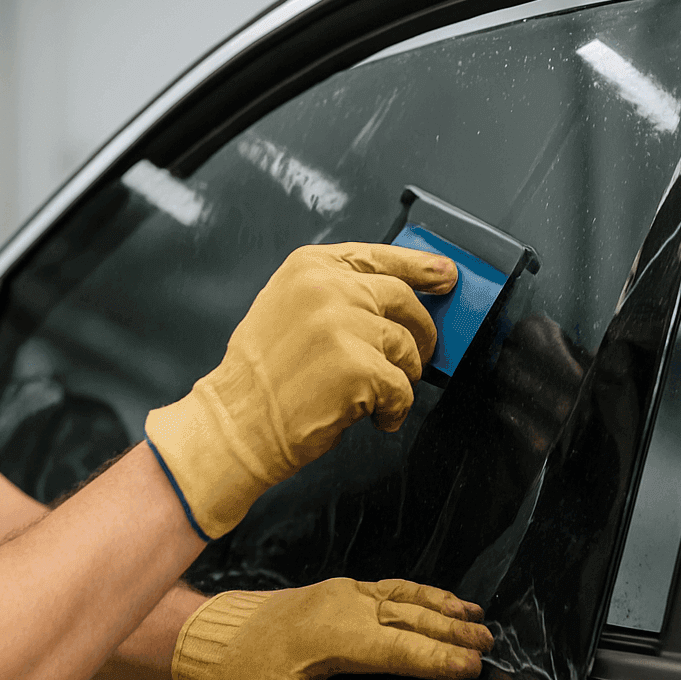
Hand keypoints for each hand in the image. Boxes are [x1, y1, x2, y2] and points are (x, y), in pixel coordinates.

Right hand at [146, 243, 456, 538]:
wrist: (236, 424)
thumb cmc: (261, 378)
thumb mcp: (288, 309)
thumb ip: (338, 294)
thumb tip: (397, 300)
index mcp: (309, 268)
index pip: (379, 256)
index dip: (419, 266)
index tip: (444, 274)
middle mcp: (327, 288)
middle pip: (404, 300)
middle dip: (421, 332)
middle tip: (420, 355)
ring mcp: (343, 326)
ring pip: (407, 347)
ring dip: (400, 377)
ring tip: (372, 395)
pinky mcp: (359, 367)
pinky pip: (402, 387)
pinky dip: (394, 408)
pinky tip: (371, 414)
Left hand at [170, 578, 491, 679]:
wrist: (214, 640)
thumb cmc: (243, 678)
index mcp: (334, 634)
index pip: (399, 648)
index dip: (437, 658)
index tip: (471, 667)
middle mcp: (343, 606)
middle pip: (410, 617)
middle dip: (451, 631)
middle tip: (487, 645)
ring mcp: (340, 594)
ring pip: (403, 597)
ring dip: (441, 607)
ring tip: (474, 618)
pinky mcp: (336, 592)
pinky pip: (389, 588)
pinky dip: (420, 594)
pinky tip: (434, 600)